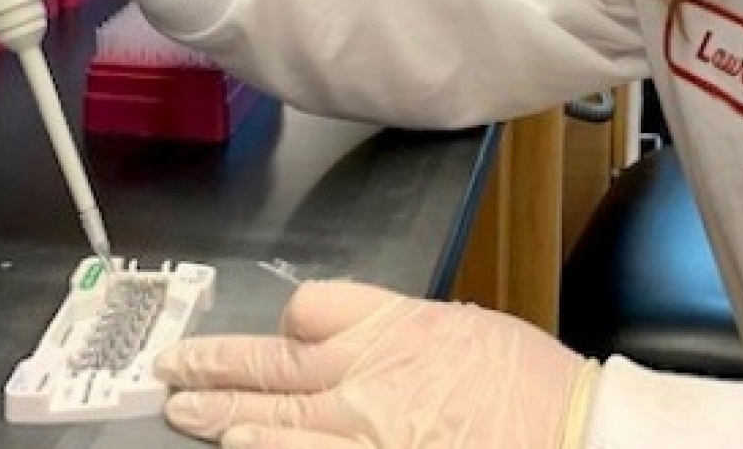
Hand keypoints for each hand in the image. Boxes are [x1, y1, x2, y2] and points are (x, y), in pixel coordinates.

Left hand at [157, 281, 598, 448]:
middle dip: (215, 365)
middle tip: (172, 367)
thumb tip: (371, 347)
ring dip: (220, 415)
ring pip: (269, 420)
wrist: (571, 434)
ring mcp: (361, 433)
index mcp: (395, 327)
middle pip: (272, 366)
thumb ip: (408, 336)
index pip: (312, 309)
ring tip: (183, 410)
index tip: (277, 333)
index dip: (289, 323)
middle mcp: (366, 377)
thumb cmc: (533, 388)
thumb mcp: (468, 333)